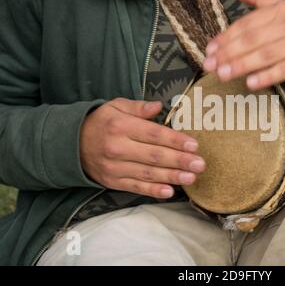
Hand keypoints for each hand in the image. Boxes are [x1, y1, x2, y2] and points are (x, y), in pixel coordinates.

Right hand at [80, 98, 205, 198]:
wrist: (71, 144)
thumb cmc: (101, 122)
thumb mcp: (116, 106)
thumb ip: (139, 107)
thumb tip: (159, 106)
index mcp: (121, 126)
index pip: (154, 134)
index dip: (175, 140)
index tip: (194, 145)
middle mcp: (118, 148)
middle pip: (154, 156)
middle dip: (180, 160)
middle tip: (200, 164)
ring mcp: (115, 167)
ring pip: (148, 174)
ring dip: (172, 177)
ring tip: (191, 178)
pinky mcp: (113, 181)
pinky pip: (136, 187)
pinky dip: (153, 191)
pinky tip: (170, 191)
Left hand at [203, 0, 284, 89]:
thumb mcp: (279, 6)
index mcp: (277, 11)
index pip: (247, 24)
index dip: (226, 37)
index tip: (210, 49)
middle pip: (253, 40)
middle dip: (229, 53)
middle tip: (211, 65)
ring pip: (265, 55)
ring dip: (242, 65)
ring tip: (223, 74)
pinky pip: (284, 70)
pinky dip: (267, 77)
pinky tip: (251, 83)